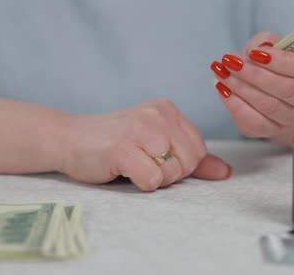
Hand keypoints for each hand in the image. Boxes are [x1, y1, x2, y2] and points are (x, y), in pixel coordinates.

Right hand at [62, 99, 231, 190]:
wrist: (68, 139)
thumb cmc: (113, 144)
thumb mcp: (156, 145)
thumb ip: (192, 157)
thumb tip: (225, 172)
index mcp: (167, 110)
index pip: (199, 149)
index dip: (180, 165)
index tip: (153, 158)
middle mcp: (157, 114)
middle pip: (189, 162)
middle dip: (168, 173)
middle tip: (140, 163)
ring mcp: (140, 128)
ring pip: (173, 172)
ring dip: (153, 179)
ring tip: (130, 164)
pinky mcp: (122, 147)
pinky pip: (153, 180)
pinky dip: (140, 183)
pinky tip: (122, 169)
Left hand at [210, 32, 293, 143]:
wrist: (281, 93)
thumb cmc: (280, 65)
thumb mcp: (279, 46)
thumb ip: (269, 42)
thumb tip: (260, 47)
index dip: (279, 61)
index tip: (254, 52)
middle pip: (285, 89)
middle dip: (253, 74)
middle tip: (230, 61)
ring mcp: (293, 119)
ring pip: (268, 106)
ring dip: (240, 88)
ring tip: (221, 72)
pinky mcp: (272, 130)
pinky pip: (254, 123)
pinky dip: (236, 106)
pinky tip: (223, 90)